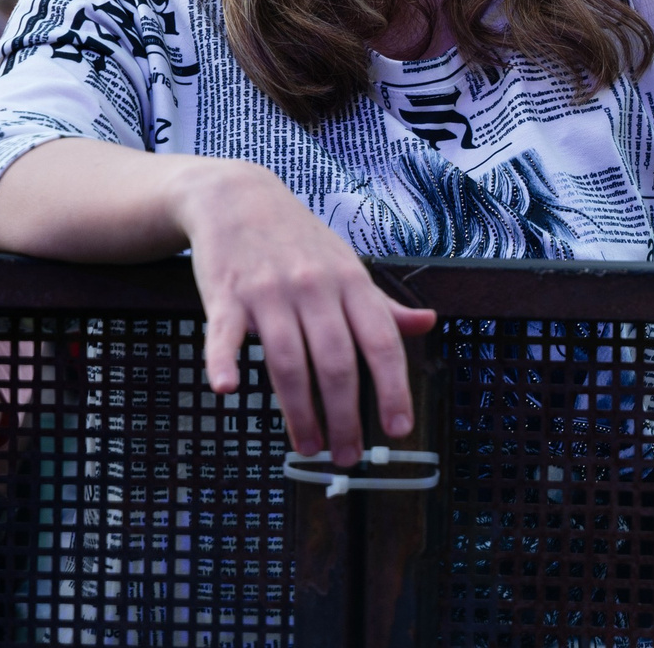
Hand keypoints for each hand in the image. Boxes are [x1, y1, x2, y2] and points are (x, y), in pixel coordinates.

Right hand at [173, 160, 436, 465]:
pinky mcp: (225, 295)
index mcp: (352, 285)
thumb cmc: (299, 241)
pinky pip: (226, 335)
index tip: (399, 429)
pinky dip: (226, 362)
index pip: (382, 343)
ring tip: (308, 448)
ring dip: (299, 411)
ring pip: (289, 360)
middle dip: (346, 416)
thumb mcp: (347, 266)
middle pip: (337, 362)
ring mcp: (270, 292)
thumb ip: (382, 304)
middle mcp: (316, 289)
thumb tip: (428, 323)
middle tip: (346, 456)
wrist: (238, 197)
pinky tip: (229, 391)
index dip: (394, 388)